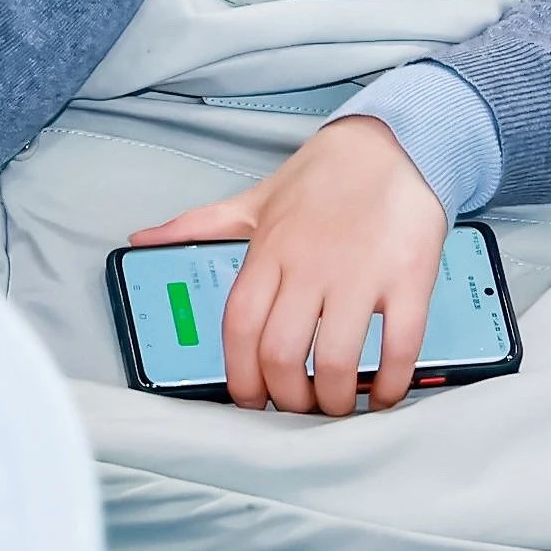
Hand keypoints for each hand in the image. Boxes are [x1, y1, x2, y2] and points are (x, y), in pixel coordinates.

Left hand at [129, 117, 450, 415]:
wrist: (390, 142)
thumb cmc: (320, 177)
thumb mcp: (253, 200)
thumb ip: (198, 226)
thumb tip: (142, 240)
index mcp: (269, 250)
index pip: (239, 328)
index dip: (241, 377)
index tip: (252, 400)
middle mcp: (310, 264)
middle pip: (283, 354)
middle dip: (288, 398)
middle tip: (300, 408)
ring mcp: (361, 272)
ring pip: (338, 360)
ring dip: (337, 400)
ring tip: (341, 405)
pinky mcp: (408, 276)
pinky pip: (400, 346)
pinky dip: (391, 383)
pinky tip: (386, 393)